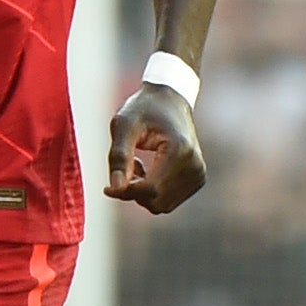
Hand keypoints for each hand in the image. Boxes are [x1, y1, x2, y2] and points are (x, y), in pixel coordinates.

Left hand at [106, 82, 207, 213]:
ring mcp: (199, 175)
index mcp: (180, 151)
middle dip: (133, 193)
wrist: (170, 100)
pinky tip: (149, 170)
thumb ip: (118, 156)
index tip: (106, 187)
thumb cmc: (144, 109)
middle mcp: (195, 166)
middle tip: (124, 168)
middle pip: (156, 201)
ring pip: (162, 206)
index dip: (125, 193)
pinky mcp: (197, 180)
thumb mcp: (124, 125)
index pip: (150, 190)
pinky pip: (168, 201)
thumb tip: (115, 188)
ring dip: (143, 193)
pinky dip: (153, 193)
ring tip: (136, 166)